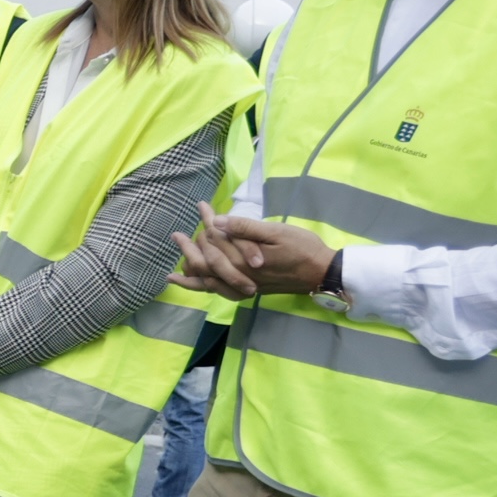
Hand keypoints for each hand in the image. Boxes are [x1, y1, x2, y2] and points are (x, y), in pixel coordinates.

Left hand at [175, 210, 334, 298]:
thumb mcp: (276, 232)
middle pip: (204, 260)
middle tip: (177, 234)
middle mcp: (236, 275)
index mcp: (242, 259)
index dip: (207, 220)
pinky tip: (187, 281)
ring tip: (176, 257)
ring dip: (188, 265)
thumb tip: (217, 222)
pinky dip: (197, 285)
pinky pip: (214, 290)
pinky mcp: (245, 291)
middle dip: (190, 244)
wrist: (320, 274)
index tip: (201, 206)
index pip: (215, 238)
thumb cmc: (302, 248)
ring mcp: (240, 286)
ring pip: (204, 278)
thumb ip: (245, 228)